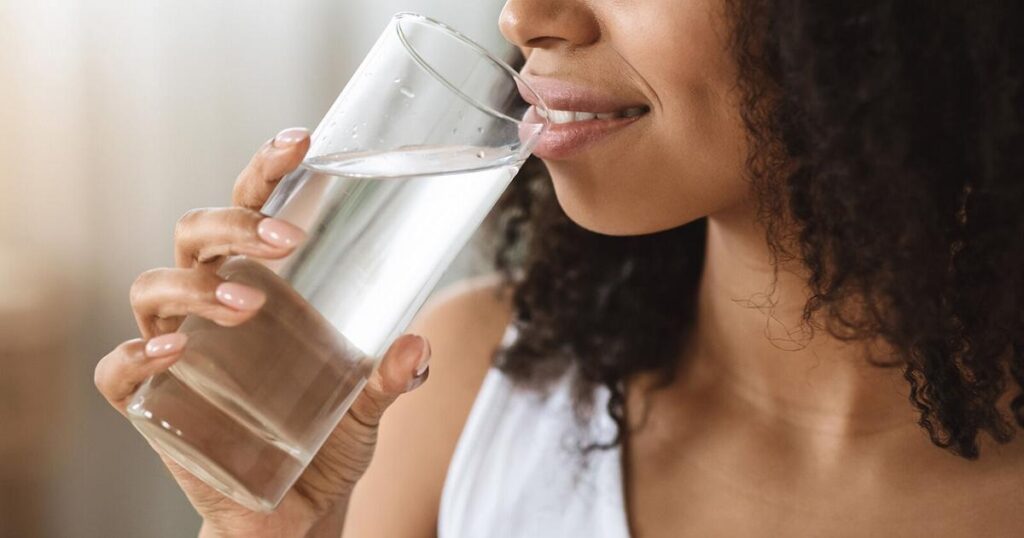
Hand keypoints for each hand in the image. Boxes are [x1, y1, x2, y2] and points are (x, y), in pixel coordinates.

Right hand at [94, 128, 431, 536]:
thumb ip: (392, 376)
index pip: (251, 210)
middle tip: (287, 240)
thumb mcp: (369, 405)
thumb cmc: (327, 440)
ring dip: (196, 287)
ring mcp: (177, 350)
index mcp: (260, 283)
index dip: (266, 170)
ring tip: (248, 306)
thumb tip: (417, 345)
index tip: (302, 141)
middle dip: (233, 223)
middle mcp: (211, 304)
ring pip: (152, 286)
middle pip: (196, 235)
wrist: (296, 513)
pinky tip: (172, 353)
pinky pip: (118, 370)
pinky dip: (134, 355)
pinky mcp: (152, 404)